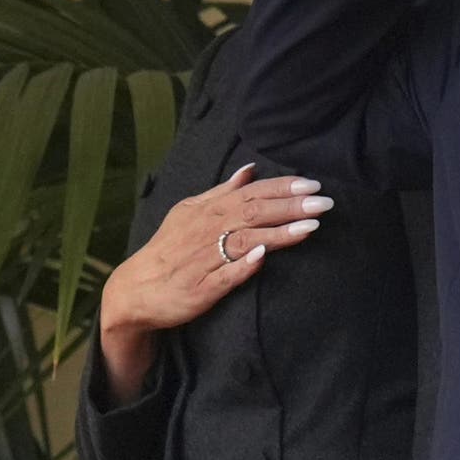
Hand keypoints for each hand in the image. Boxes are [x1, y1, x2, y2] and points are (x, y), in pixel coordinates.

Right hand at [96, 164, 330, 406]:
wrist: (135, 289)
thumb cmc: (170, 248)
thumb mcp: (190, 212)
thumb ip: (221, 191)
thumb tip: (250, 169)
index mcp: (207, 211)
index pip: (250, 194)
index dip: (282, 188)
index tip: (312, 184)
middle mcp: (206, 231)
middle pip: (253, 213)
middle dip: (290, 206)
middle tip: (325, 202)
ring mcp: (204, 260)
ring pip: (244, 241)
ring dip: (278, 234)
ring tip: (310, 227)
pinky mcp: (201, 288)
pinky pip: (224, 275)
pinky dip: (242, 265)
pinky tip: (263, 257)